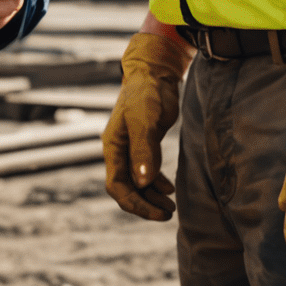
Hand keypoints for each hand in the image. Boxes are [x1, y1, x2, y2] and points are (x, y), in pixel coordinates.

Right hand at [103, 29, 191, 221]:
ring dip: (151, 196)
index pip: (116, 186)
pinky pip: (144, 172)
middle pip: (125, 188)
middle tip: (169, 212)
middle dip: (144, 204)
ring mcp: (130, 148)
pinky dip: (155, 183)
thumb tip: (142, 182)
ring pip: (136, 182)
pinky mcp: (143, 144)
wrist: (154, 73)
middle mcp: (119, 150)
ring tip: (172, 204)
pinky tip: (169, 188)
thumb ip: (144, 150)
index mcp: (113, 146)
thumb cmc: (147, 93)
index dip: (135, 203)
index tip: (158, 212)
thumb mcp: (145, 120)